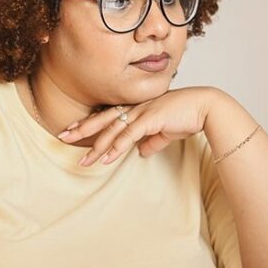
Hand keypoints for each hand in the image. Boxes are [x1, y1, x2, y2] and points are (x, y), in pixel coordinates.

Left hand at [57, 87, 221, 165]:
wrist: (206, 107)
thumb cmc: (188, 117)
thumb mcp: (166, 132)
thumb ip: (152, 141)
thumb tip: (141, 153)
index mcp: (138, 108)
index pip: (108, 115)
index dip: (90, 122)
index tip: (73, 129)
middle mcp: (136, 107)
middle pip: (103, 119)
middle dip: (82, 128)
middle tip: (62, 136)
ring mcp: (142, 112)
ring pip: (113, 130)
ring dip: (97, 146)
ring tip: (83, 160)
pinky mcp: (151, 119)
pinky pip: (129, 136)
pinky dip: (116, 148)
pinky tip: (106, 159)